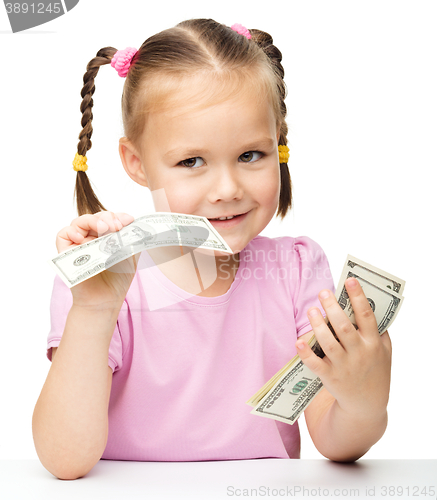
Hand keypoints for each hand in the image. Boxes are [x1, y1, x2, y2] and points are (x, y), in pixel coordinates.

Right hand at [56, 211, 139, 308]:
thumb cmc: (117, 279)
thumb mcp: (131, 256)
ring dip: (93, 220)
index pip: (111, 219)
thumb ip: (132, 239)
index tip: (129, 220)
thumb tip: (135, 224)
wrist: (105, 299)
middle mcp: (93, 237)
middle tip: (117, 226)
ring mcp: (79, 243)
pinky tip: (82, 238)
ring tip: (103, 227)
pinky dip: (72, 232)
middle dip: (108, 217)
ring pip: (80, 222)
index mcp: (108, 236)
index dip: (119, 216)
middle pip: (97, 217)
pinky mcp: (66, 251)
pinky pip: (63, 234)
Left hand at [295, 278, 391, 419]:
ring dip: (318, 325)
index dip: (358, 297)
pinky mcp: (330, 378)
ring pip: (329, 343)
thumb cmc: (375, 372)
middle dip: (333, 308)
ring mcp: (344, 366)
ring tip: (311, 309)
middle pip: (344, 327)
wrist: (367, 406)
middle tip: (323, 292)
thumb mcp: (385, 352)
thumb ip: (379, 332)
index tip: (350, 281)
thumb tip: (368, 305)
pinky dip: (306, 353)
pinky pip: (316, 364)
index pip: (366, 316)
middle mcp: (359, 354)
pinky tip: (298, 341)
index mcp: (373, 344)